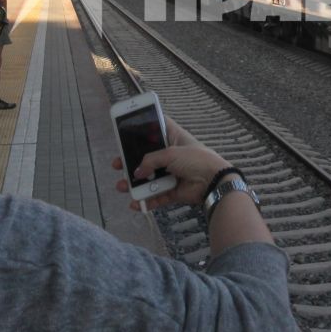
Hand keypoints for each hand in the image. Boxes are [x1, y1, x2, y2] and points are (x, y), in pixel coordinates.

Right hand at [111, 118, 233, 210]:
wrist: (213, 181)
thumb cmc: (195, 159)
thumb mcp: (170, 153)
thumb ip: (150, 161)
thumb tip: (137, 172)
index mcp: (173, 138)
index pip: (157, 128)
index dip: (143, 128)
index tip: (127, 130)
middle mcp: (170, 155)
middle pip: (147, 157)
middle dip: (131, 162)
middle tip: (117, 165)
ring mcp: (171, 173)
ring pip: (148, 179)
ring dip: (134, 184)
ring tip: (122, 186)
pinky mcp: (172, 190)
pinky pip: (156, 196)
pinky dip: (146, 201)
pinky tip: (135, 203)